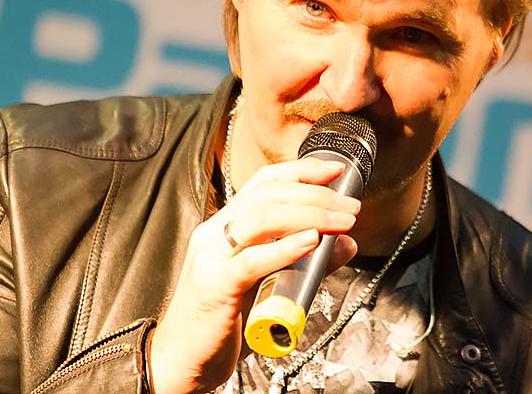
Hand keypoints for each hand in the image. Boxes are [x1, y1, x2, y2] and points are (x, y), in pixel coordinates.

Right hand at [148, 157, 360, 393]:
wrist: (182, 360)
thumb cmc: (223, 322)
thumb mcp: (270, 285)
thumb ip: (308, 262)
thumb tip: (346, 243)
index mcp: (225, 227)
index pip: (264, 183)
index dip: (301, 171)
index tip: (335, 171)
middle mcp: (215, 234)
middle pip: (267, 195)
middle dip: (315, 194)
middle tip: (349, 206)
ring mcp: (211, 258)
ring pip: (260, 218)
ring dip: (309, 215)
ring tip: (340, 221)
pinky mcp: (215, 286)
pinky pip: (252, 260)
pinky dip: (285, 247)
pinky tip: (311, 241)